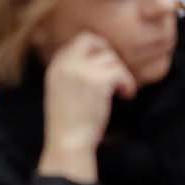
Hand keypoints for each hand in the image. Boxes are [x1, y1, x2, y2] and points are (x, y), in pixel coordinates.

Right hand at [39, 32, 136, 177]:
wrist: (68, 143)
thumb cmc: (68, 123)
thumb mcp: (61, 90)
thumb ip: (72, 71)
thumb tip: (98, 57)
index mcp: (56, 65)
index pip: (80, 40)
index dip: (96, 50)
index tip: (104, 66)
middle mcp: (66, 63)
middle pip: (94, 41)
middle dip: (109, 55)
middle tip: (115, 74)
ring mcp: (82, 70)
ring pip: (111, 59)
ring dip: (120, 74)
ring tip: (121, 91)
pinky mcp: (98, 81)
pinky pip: (121, 72)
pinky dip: (128, 84)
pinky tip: (126, 95)